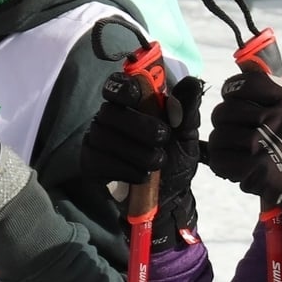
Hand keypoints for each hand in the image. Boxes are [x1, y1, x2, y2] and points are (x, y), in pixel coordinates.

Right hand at [82, 72, 203, 238]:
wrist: (169, 198)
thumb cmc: (176, 159)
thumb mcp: (187, 136)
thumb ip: (186, 110)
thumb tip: (191, 82)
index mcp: (133, 104)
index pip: (116, 85)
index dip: (122, 87)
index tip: (136, 96)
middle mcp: (110, 118)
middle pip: (109, 111)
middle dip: (138, 125)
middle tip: (162, 138)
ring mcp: (96, 140)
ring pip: (103, 136)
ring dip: (135, 151)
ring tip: (157, 162)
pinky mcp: (90, 163)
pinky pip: (98, 160)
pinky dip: (124, 169)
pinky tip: (141, 176)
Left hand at [203, 71, 281, 202]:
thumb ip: (272, 88)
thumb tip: (244, 64)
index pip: (244, 85)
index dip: (230, 89)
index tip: (231, 96)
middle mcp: (277, 120)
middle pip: (225, 111)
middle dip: (223, 119)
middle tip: (230, 126)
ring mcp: (265, 146)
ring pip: (219, 136)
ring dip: (221, 142)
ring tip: (231, 146)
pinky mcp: (257, 170)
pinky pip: (220, 160)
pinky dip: (221, 162)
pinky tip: (232, 161)